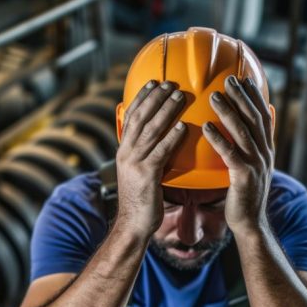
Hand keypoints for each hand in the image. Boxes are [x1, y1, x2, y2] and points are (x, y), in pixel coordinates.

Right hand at [115, 80, 186, 237]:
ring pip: (150, 130)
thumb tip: (159, 140)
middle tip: (170, 83)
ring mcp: (134, 163)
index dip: (142, 98)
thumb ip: (146, 154)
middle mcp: (126, 153)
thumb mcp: (139, 172)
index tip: (153, 82)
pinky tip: (182, 127)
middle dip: (154, 98)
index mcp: (124, 150)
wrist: (133, 224)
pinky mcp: (146, 175)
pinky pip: (160, 152)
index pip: (131, 117)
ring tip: (178, 96)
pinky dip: (171, 138)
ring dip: (165, 111)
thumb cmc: (142, 199)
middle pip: (140, 118)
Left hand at [202, 75, 274, 233]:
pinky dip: (219, 138)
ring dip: (228, 112)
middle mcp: (265, 154)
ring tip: (214, 96)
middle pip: (254, 119)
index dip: (255, 97)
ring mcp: (256, 165)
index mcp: (266, 150)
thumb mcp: (252, 168)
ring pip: (243, 132)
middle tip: (228, 79)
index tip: (244, 79)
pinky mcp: (244, 177)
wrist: (249, 222)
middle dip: (242, 97)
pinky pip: (231, 154)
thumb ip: (251, 147)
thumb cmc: (245, 195)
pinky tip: (206, 127)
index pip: (263, 117)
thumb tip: (249, 130)